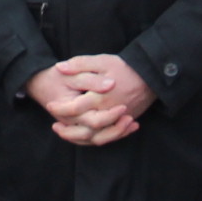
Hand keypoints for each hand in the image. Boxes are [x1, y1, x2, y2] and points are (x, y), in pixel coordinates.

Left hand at [39, 54, 153, 145]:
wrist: (151, 75)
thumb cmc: (125, 67)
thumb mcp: (101, 60)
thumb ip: (79, 64)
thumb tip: (60, 67)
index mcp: (100, 97)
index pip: (76, 108)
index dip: (61, 108)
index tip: (50, 105)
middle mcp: (109, 112)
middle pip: (85, 129)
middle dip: (68, 130)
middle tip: (54, 125)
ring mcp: (118, 120)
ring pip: (96, 137)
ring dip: (79, 138)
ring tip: (65, 133)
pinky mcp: (124, 123)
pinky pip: (108, 137)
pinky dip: (94, 139)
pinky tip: (84, 135)